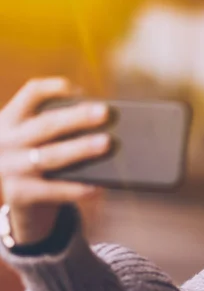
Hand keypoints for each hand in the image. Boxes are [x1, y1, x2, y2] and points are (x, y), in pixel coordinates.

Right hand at [0, 77, 111, 244]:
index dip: (57, 89)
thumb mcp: (42, 141)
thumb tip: (106, 125)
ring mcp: (9, 168)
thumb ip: (63, 131)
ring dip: (80, 149)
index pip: (32, 93)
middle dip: (77, 118)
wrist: (21, 202)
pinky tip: (97, 188)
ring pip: (49, 156)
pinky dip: (75, 189)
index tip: (83, 91)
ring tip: (107, 143)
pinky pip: (51, 190)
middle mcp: (6, 140)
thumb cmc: (41, 163)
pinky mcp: (18, 194)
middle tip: (105, 112)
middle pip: (45, 124)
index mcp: (12, 118)